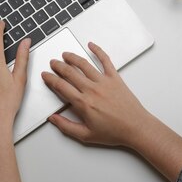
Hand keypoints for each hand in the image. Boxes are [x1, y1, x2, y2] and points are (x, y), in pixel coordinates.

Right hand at [43, 43, 181, 181]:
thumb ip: (66, 126)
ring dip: (72, 57)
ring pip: (84, 64)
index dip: (50, 79)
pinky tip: (91, 45)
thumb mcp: (86, 135)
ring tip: (65, 54)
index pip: (61, 86)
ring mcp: (104, 82)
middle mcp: (92, 89)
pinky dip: (98, 51)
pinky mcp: (115, 78)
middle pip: (70, 72)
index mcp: (83, 103)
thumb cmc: (114, 132)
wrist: (135, 127)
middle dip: (58, 66)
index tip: (45, 75)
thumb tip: (53, 119)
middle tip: (53, 63)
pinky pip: (105, 60)